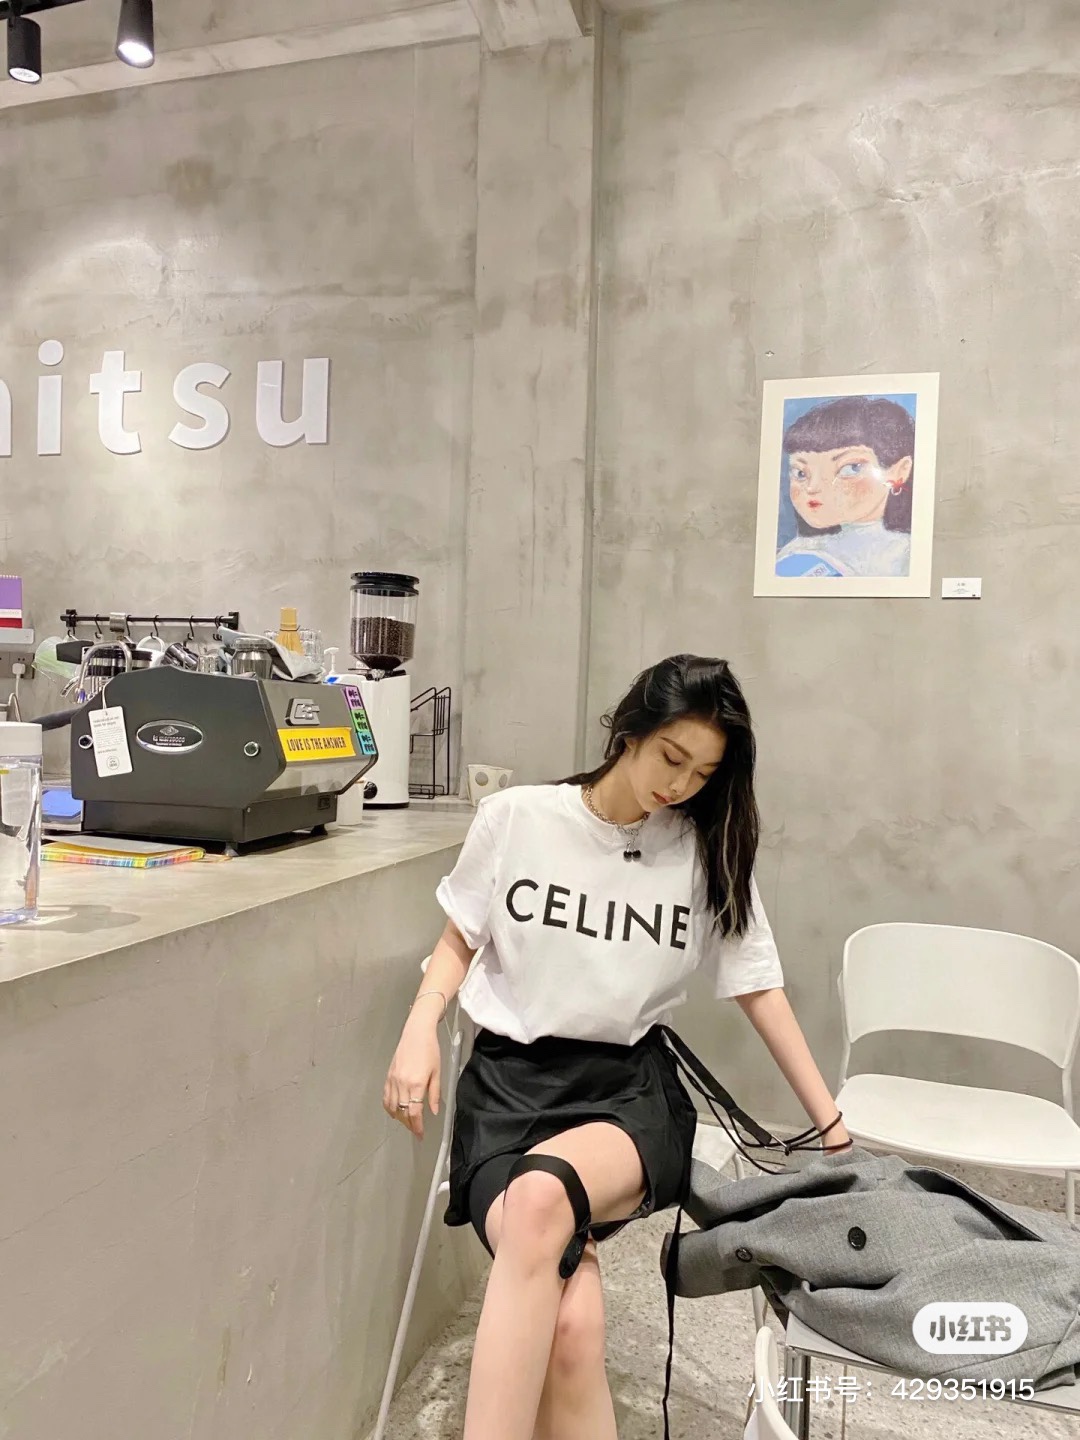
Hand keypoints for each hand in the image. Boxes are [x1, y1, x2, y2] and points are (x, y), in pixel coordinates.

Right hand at [383, 1021, 441, 1139]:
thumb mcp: (437, 1072)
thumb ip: (434, 1093)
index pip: (414, 1112)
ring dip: (399, 1117)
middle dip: (409, 1124)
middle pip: (402, 1112)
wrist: (416, 1032)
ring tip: (407, 1121)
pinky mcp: (388, 1076)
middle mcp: (402, 1084)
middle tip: (415, 1129)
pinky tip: (395, 1110)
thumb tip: (434, 1111)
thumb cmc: (430, 1050)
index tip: (420, 1134)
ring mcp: (393, 1080)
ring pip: (392, 1107)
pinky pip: (386, 1097)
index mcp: (416, 1084)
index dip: (417, 1126)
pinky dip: (389, 1106)